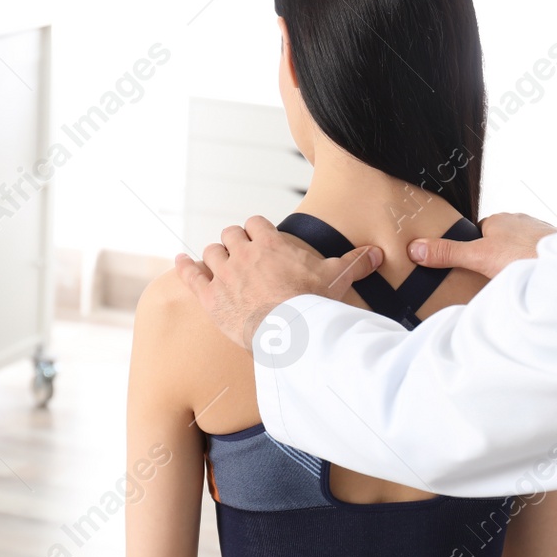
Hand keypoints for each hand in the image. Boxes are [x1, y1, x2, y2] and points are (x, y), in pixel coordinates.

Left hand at [175, 217, 381, 349]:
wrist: (290, 334)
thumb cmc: (313, 304)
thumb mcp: (338, 278)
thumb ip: (355, 262)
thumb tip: (376, 253)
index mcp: (270, 243)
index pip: (255, 222)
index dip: (256, 228)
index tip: (259, 237)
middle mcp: (243, 253)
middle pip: (230, 234)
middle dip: (235, 240)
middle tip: (240, 252)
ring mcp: (224, 274)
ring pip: (211, 252)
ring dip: (215, 255)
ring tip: (218, 262)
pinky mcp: (210, 297)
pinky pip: (191, 275)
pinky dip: (184, 266)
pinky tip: (181, 261)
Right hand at [407, 212, 556, 277]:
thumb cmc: (526, 256)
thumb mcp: (478, 257)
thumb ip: (448, 254)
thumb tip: (416, 249)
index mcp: (500, 219)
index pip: (479, 232)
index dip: (473, 250)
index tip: (470, 266)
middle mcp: (521, 221)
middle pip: (499, 241)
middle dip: (494, 258)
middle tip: (489, 279)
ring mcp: (540, 234)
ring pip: (519, 249)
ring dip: (515, 263)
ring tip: (512, 283)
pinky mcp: (555, 248)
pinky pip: (537, 257)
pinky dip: (533, 267)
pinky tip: (531, 281)